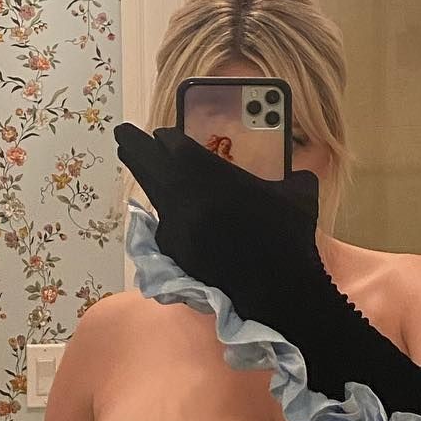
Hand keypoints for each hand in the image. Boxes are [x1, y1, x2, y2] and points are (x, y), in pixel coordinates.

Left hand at [114, 122, 325, 323]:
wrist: (277, 285)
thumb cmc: (288, 234)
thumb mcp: (297, 192)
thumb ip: (289, 174)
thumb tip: (296, 173)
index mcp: (207, 170)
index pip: (171, 142)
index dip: (166, 137)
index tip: (163, 134)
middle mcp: (182, 193)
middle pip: (146, 161)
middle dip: (134, 146)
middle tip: (122, 134)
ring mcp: (174, 224)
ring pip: (152, 194)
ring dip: (147, 178)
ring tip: (139, 166)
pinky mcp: (173, 251)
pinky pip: (163, 227)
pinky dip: (167, 218)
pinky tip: (173, 215)